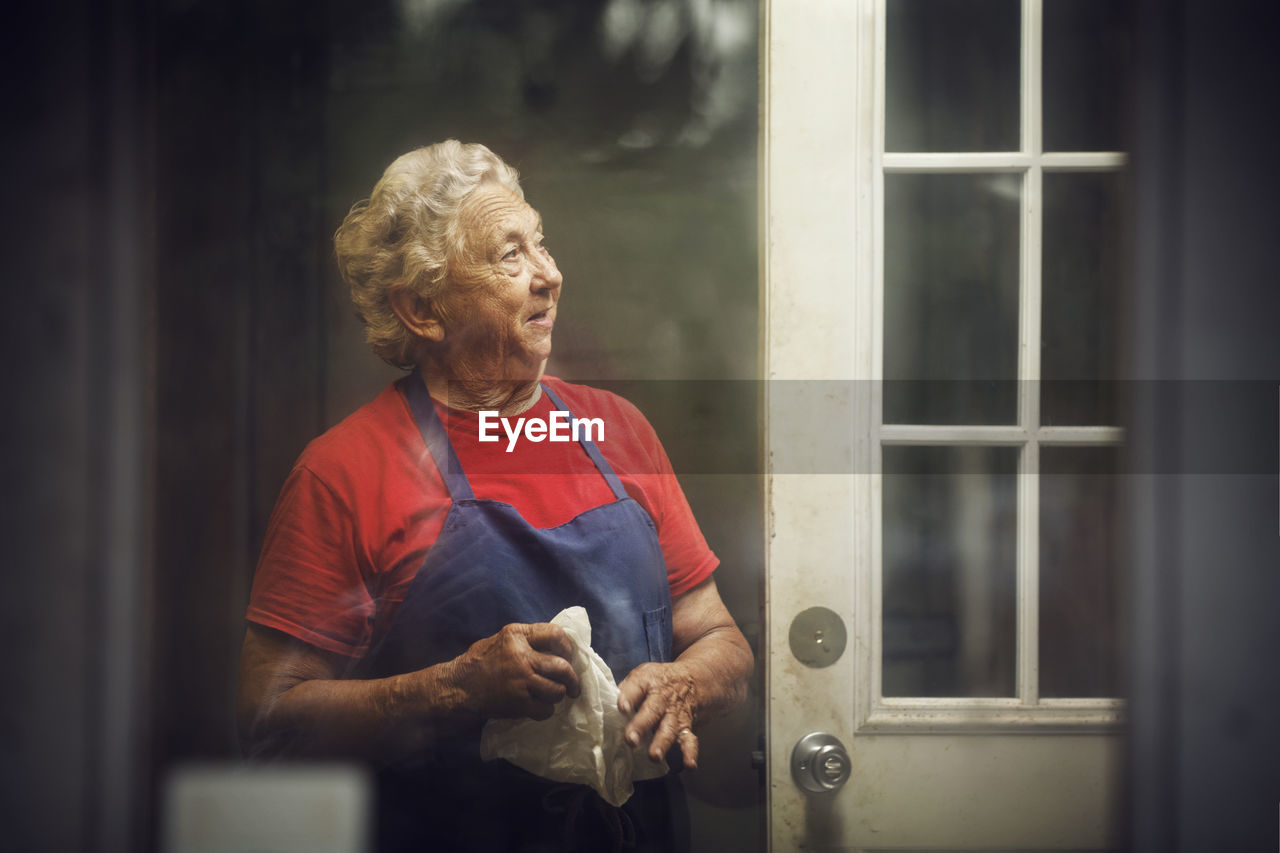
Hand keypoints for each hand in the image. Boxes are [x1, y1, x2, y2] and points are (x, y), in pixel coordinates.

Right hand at [448, 623, 580, 721]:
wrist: (459, 688)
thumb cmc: (481, 662)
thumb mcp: (502, 639)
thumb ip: (528, 639)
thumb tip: (558, 644)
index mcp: (516, 636)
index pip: (555, 634)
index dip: (567, 646)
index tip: (568, 655)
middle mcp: (521, 657)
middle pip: (562, 667)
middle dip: (572, 678)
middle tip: (573, 685)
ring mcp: (521, 681)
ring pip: (557, 690)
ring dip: (558, 695)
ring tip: (553, 695)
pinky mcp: (518, 703)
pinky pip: (546, 709)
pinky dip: (546, 710)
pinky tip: (538, 706)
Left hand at [617, 661, 699, 769]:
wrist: (692, 679)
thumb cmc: (658, 681)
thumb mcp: (641, 675)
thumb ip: (625, 691)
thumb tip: (605, 705)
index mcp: (647, 681)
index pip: (636, 687)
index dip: (628, 697)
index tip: (621, 707)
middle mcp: (662, 697)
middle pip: (652, 710)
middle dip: (642, 726)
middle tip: (631, 740)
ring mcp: (675, 713)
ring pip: (669, 728)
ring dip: (662, 743)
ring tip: (654, 756)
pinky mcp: (686, 726)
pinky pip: (690, 740)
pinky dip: (690, 753)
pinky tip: (689, 764)